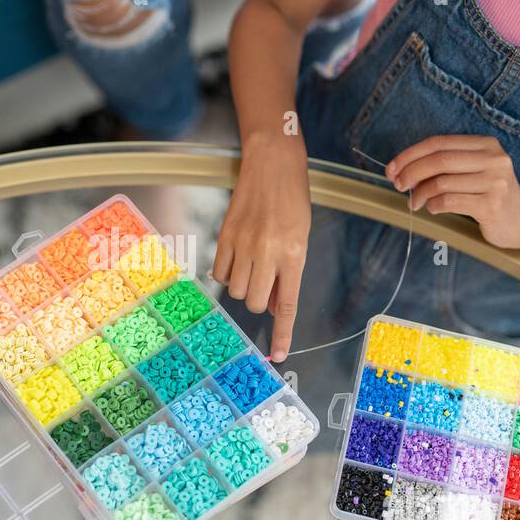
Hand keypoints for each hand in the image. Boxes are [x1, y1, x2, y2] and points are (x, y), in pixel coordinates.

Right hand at [212, 139, 310, 361]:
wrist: (272, 165)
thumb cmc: (292, 201)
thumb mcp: (300, 239)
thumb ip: (287, 274)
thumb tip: (272, 305)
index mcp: (292, 255)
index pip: (286, 304)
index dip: (282, 332)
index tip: (278, 354)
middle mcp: (266, 252)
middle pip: (253, 301)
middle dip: (257, 300)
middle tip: (264, 283)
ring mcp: (242, 244)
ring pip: (234, 289)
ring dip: (242, 285)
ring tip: (252, 264)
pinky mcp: (224, 236)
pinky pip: (219, 271)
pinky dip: (227, 272)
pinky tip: (237, 256)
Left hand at [386, 135, 519, 248]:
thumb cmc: (487, 193)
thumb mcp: (472, 170)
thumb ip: (442, 165)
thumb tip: (399, 170)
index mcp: (485, 144)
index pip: (439, 143)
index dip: (410, 154)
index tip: (392, 168)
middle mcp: (493, 159)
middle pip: (439, 160)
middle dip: (411, 172)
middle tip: (398, 185)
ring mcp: (495, 182)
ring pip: (441, 183)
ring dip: (420, 194)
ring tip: (415, 202)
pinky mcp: (492, 205)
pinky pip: (449, 202)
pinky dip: (433, 206)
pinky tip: (433, 208)